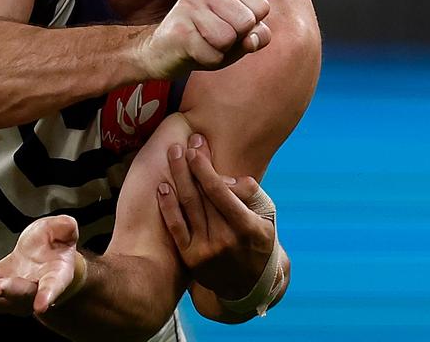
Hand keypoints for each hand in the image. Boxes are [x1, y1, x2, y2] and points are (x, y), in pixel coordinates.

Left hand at [0, 215, 83, 315]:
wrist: (45, 263)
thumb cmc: (57, 247)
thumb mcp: (64, 232)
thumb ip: (65, 228)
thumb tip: (66, 225)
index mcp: (55, 278)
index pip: (52, 288)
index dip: (47, 295)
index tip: (42, 305)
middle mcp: (31, 293)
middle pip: (16, 295)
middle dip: (2, 293)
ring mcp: (10, 295)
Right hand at [141, 0, 271, 78]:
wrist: (160, 52)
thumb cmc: (206, 39)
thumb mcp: (240, 35)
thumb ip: (258, 34)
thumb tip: (252, 40)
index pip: (262, 7)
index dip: (250, 27)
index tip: (228, 25)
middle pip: (247, 22)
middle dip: (235, 39)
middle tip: (213, 37)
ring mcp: (188, 5)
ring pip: (229, 39)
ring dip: (220, 51)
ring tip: (203, 43)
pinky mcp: (179, 30)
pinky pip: (213, 56)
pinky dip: (208, 61)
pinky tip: (192, 51)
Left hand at [157, 134, 275, 299]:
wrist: (248, 285)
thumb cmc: (258, 241)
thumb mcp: (266, 217)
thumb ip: (250, 193)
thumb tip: (225, 178)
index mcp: (247, 226)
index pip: (220, 191)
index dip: (205, 167)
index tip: (197, 147)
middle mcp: (225, 239)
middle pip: (201, 195)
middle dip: (190, 166)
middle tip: (181, 145)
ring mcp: (206, 250)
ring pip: (188, 207)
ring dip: (178, 178)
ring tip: (173, 155)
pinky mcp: (191, 258)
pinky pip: (176, 228)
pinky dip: (168, 206)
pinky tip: (162, 187)